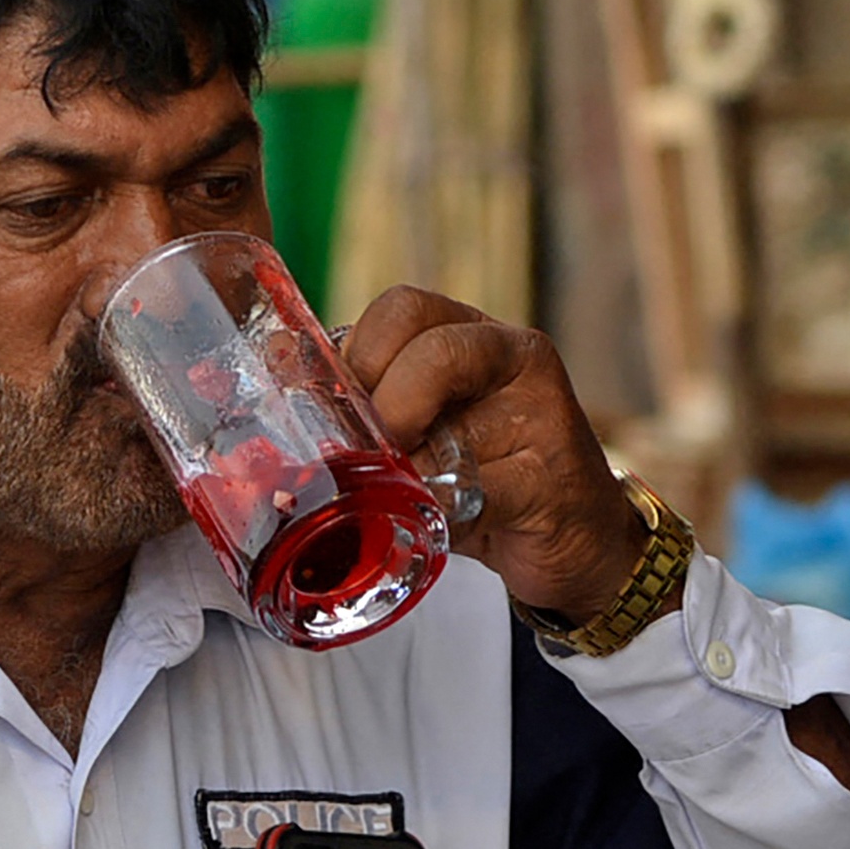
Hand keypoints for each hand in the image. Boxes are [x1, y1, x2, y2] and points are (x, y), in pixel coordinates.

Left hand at [343, 286, 647, 622]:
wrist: (572, 539)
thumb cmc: (480, 476)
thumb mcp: (418, 427)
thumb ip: (365, 399)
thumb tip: (277, 363)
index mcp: (470, 332)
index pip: (400, 309)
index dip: (357, 357)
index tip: (339, 411)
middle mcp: (512, 356)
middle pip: (431, 348)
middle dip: (384, 406)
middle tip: (372, 451)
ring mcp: (542, 412)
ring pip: (457, 421)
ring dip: (412, 464)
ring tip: (402, 488)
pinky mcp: (553, 477)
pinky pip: (479, 490)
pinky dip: (441, 510)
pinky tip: (433, 520)